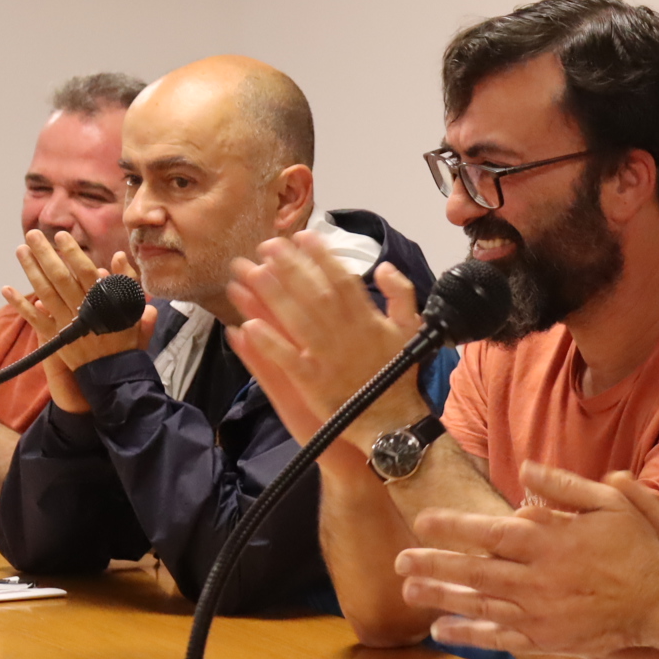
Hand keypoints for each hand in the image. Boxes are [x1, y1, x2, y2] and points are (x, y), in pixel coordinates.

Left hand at [7, 231, 152, 413]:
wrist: (116, 375)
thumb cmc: (126, 340)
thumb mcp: (134, 310)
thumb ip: (128, 283)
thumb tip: (119, 256)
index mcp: (104, 302)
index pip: (85, 272)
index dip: (71, 253)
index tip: (60, 236)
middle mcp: (83, 310)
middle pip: (60, 277)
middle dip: (45, 255)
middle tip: (32, 235)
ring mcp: (67, 324)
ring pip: (45, 292)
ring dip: (31, 271)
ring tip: (21, 251)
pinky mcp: (55, 338)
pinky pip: (34, 319)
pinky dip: (19, 304)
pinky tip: (6, 289)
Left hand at [230, 233, 428, 454]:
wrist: (394, 422)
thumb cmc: (399, 376)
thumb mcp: (412, 329)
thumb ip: (401, 294)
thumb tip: (384, 267)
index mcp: (368, 320)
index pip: (342, 280)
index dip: (321, 256)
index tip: (302, 237)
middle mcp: (346, 335)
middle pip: (314, 294)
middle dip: (290, 267)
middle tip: (268, 245)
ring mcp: (327, 359)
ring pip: (296, 321)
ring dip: (272, 296)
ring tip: (251, 273)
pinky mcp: (312, 383)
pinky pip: (286, 360)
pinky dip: (268, 343)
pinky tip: (247, 325)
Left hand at [397, 462, 658, 657]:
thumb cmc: (638, 549)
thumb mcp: (610, 504)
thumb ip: (564, 486)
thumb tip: (525, 468)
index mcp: (550, 542)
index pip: (489, 532)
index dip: (453, 526)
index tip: (423, 520)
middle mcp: (538, 579)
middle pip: (474, 571)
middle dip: (433, 564)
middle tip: (400, 560)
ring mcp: (540, 612)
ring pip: (479, 605)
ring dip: (440, 598)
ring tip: (408, 591)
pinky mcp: (547, 638)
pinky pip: (500, 637)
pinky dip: (469, 633)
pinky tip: (443, 628)